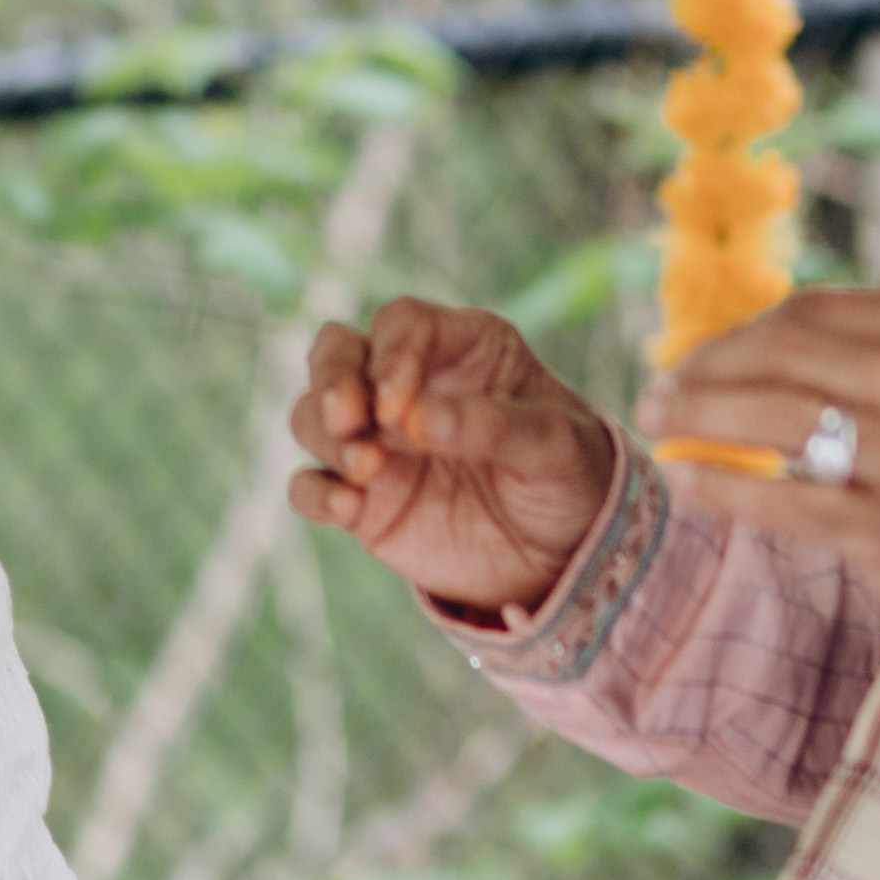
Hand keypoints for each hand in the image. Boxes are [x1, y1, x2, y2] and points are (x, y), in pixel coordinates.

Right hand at [288, 303, 626, 617]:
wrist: (563, 556)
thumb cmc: (569, 478)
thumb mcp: (554, 447)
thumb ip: (492, 426)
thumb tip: (420, 419)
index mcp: (463, 349)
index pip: (403, 324)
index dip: (392, 355)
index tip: (400, 407)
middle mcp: (409, 386)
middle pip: (337, 351)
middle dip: (332, 379)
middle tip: (349, 419)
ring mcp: (378, 441)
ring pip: (312, 414)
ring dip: (326, 437)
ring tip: (368, 471)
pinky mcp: (360, 498)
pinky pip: (309, 484)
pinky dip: (317, 492)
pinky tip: (348, 508)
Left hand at [635, 291, 879, 629]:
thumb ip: (860, 348)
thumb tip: (735, 341)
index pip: (813, 312)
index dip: (735, 333)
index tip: (694, 357)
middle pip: (786, 355)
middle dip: (704, 369)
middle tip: (658, 391)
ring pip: (777, 419)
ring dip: (699, 417)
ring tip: (659, 425)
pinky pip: (784, 501)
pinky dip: (722, 486)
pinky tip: (687, 482)